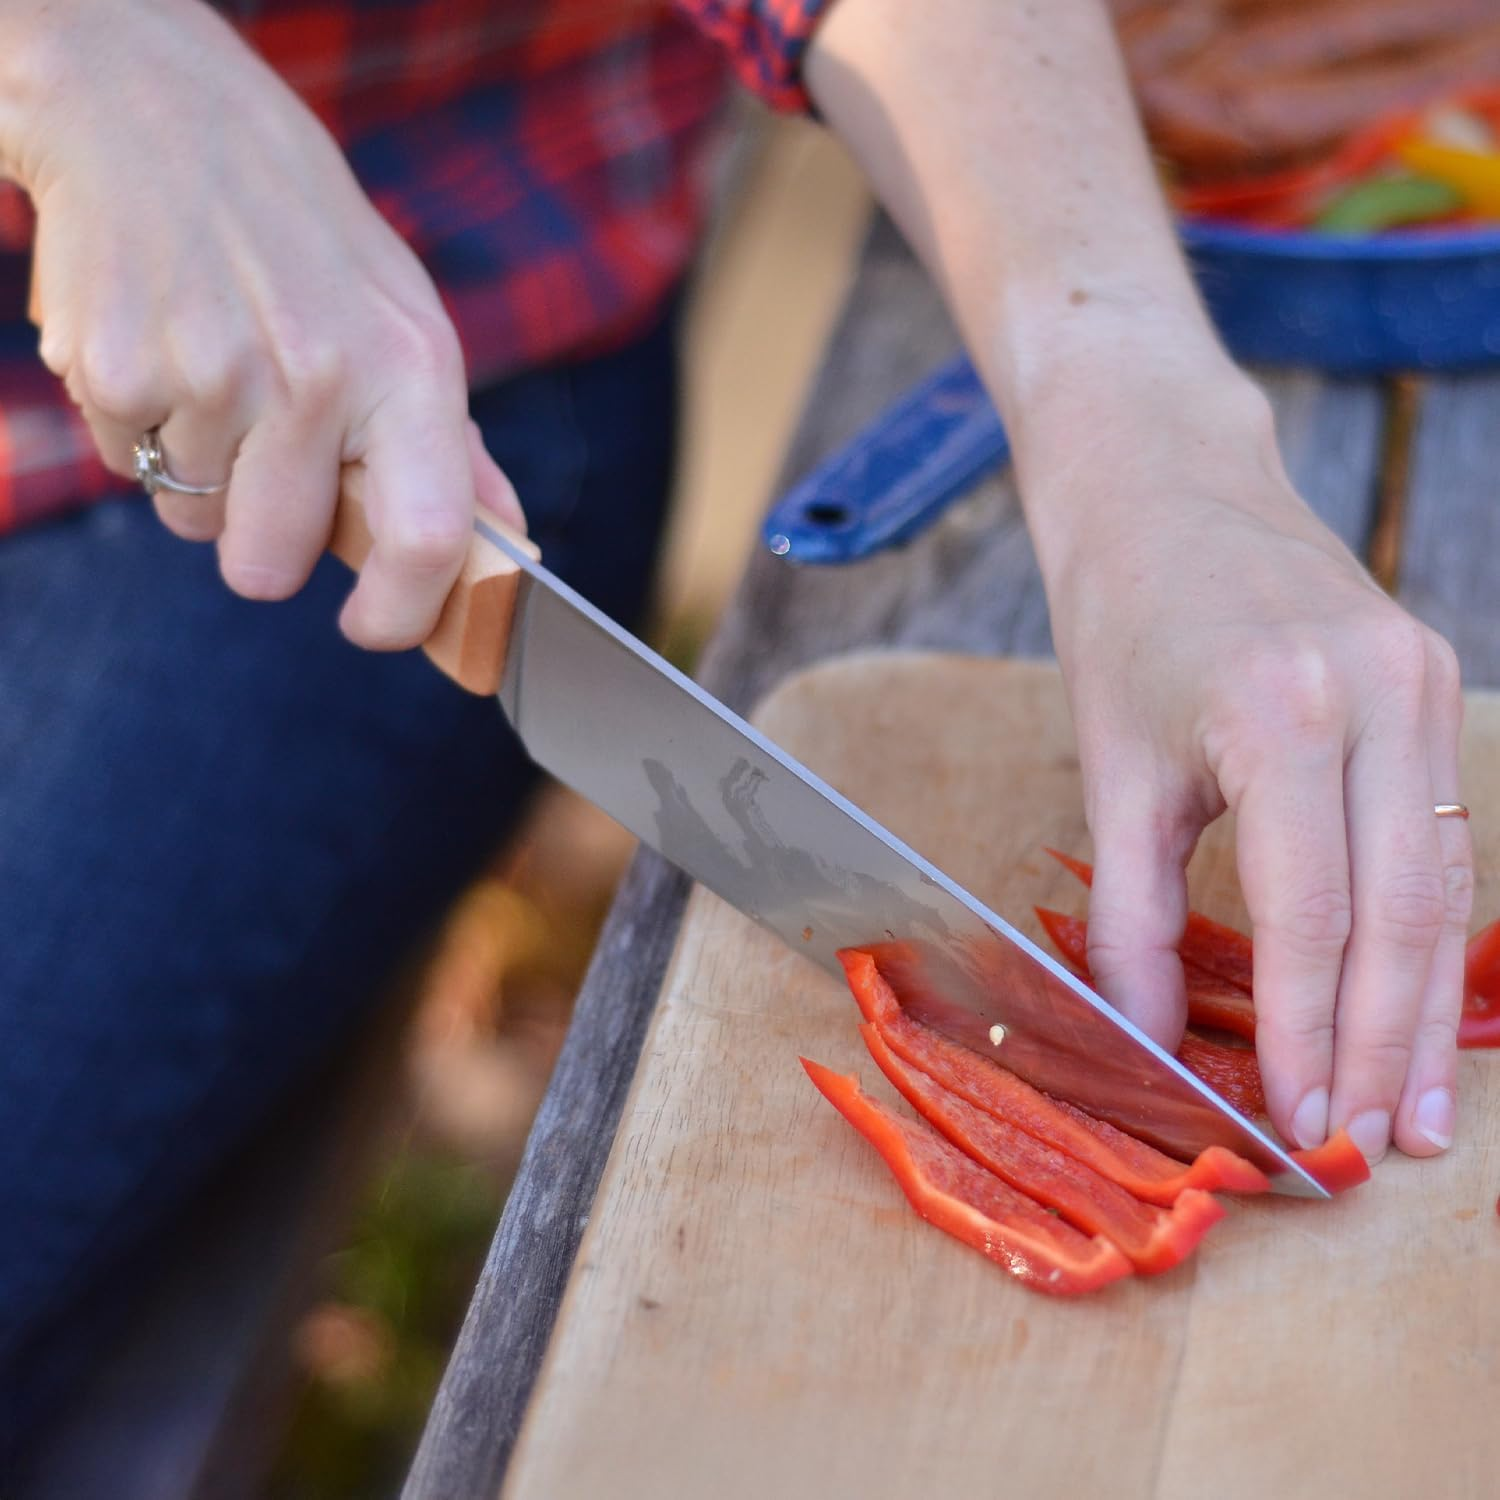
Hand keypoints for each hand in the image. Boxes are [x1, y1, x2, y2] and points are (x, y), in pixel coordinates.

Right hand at [1, 0, 523, 646]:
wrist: (156, 110)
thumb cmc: (305, 241)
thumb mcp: (405, 323)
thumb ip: (453, 451)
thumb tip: (508, 551)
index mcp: (409, 367)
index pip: (430, 537)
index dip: (404, 612)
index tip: (373, 629)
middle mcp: (317, 374)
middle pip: (272, 566)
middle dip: (260, 549)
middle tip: (263, 469)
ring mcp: (210, 370)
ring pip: (190, 521)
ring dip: (197, 475)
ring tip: (212, 371)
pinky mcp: (113, 363)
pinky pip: (125, 464)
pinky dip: (137, 428)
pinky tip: (160, 345)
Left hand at [1035, 370, 1470, 1164]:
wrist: (1163, 488)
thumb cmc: (1122, 624)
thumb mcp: (1112, 774)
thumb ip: (1132, 917)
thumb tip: (1156, 1043)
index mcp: (1283, 715)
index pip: (1315, 916)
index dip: (1314, 1037)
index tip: (1304, 1128)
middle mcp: (1377, 694)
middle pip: (1404, 912)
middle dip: (1390, 1044)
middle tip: (1380, 1150)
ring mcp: (1421, 679)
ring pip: (1443, 878)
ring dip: (1428, 1001)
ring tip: (1417, 1108)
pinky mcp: (1431, 675)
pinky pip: (1442, 823)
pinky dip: (1429, 921)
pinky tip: (1418, 992)